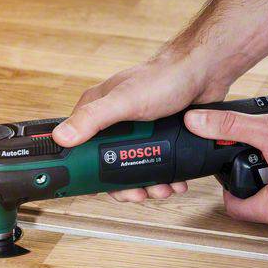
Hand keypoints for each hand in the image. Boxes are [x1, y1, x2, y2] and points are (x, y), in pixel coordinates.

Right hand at [52, 49, 231, 201]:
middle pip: (109, 165)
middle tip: (137, 194)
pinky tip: (173, 182)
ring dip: (147, 185)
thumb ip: (93, 119)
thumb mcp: (123, 101)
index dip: (85, 172)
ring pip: (133, 168)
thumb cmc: (164, 77)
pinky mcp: (157, 138)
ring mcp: (136, 132)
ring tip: (161, 190)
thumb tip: (62, 137)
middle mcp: (113, 122)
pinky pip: (155, 164)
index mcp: (97, 111)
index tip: (94, 190)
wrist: (205, 72)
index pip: (79, 148)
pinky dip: (164, 177)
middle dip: (123, 186)